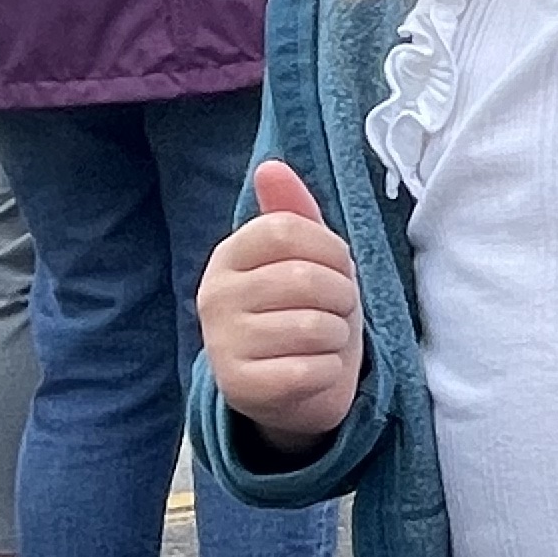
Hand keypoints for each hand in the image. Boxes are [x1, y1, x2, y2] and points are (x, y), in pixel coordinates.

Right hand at [200, 158, 363, 441]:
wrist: (288, 390)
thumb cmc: (301, 313)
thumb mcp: (302, 260)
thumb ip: (292, 212)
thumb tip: (271, 166)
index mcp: (229, 256)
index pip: (288, 229)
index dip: (331, 248)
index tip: (339, 267)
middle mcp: (215, 296)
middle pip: (306, 278)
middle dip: (342, 297)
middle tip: (336, 310)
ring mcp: (222, 343)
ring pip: (314, 327)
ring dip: (337, 336)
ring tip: (324, 341)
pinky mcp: (241, 388)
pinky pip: (311, 370)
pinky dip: (329, 371)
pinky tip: (314, 371)